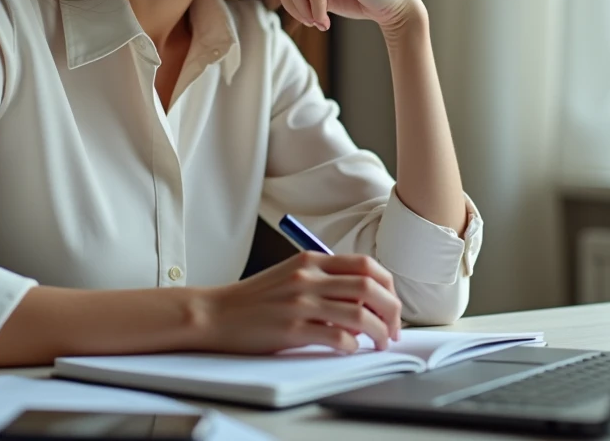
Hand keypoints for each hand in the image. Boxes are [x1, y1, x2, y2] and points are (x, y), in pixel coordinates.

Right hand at [201, 251, 402, 353]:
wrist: (215, 313)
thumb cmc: (254, 299)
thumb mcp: (291, 276)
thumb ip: (325, 280)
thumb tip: (364, 298)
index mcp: (311, 261)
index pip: (366, 265)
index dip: (388, 286)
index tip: (391, 304)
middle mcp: (309, 278)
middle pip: (370, 287)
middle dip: (392, 310)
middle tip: (394, 328)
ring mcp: (301, 303)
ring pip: (360, 313)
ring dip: (379, 331)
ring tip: (381, 342)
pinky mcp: (292, 330)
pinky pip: (337, 337)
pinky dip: (352, 345)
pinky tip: (351, 348)